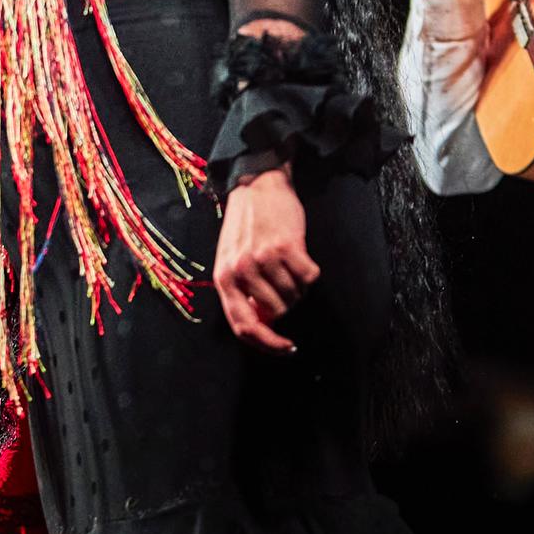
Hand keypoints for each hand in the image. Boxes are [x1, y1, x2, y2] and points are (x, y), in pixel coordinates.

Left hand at [214, 166, 319, 354]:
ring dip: (299, 286)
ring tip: (289, 264)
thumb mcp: (232, 260)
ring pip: (294, 296)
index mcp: (223, 278)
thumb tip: (266, 326)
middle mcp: (241, 271)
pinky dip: (310, 272)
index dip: (267, 344)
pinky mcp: (287, 247)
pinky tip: (300, 256)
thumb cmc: (245, 226)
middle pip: (276, 313)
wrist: (257, 185)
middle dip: (288, 304)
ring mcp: (264, 259)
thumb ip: (242, 293)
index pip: (243, 327)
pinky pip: (309, 278)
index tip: (285, 347)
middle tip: (286, 283)